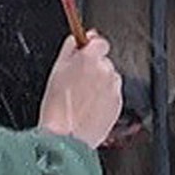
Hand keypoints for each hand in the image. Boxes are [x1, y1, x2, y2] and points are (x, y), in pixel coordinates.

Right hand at [37, 31, 122, 148]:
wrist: (67, 136)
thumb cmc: (57, 106)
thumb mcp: (56, 70)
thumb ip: (70, 48)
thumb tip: (78, 39)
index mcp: (90, 58)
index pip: (100, 42)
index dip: (91, 48)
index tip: (85, 55)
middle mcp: (106, 70)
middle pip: (104, 61)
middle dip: (94, 69)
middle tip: (77, 83)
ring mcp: (114, 88)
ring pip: (109, 79)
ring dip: (99, 84)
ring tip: (82, 98)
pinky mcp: (118, 103)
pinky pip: (112, 95)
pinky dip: (103, 99)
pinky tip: (89, 107)